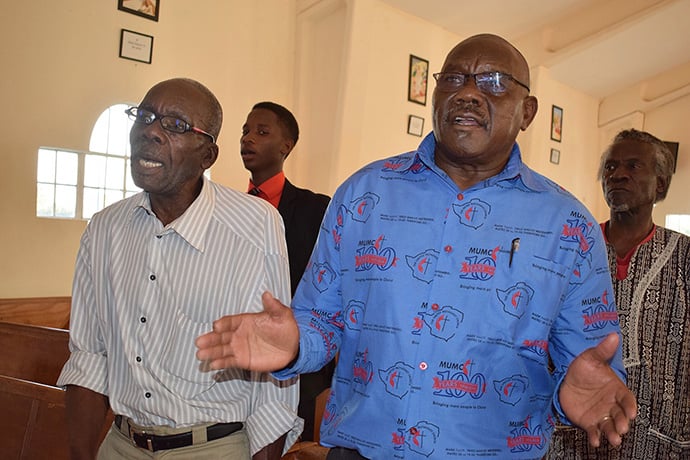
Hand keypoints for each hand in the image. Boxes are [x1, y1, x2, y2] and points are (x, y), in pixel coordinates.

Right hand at [195, 292, 299, 371]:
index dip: (223, 324)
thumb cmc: (286, 328)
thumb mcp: (282, 315)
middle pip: (221, 336)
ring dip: (211, 352)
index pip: (231, 321)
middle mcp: (239, 334)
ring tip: (200, 354)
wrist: (293, 347)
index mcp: (246, 321)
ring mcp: (239, 347)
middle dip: (210, 339)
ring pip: (222, 349)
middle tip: (199, 342)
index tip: (216, 326)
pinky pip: (229, 361)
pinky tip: (212, 365)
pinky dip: (221, 363)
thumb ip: (273, 306)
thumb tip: (267, 294)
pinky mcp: (242, 360)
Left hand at [559, 332, 636, 446]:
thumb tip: (613, 336)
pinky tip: (595, 440)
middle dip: (622, 422)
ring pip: (610, 426)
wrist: (565, 379)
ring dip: (613, 433)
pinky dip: (595, 436)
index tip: (632, 412)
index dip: (630, 406)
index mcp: (616, 389)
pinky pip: (594, 431)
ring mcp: (601, 414)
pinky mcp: (589, 422)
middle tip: (622, 428)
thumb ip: (602, 350)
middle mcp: (611, 404)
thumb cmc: (582, 369)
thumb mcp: (591, 357)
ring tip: (614, 439)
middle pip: (620, 415)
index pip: (626, 399)